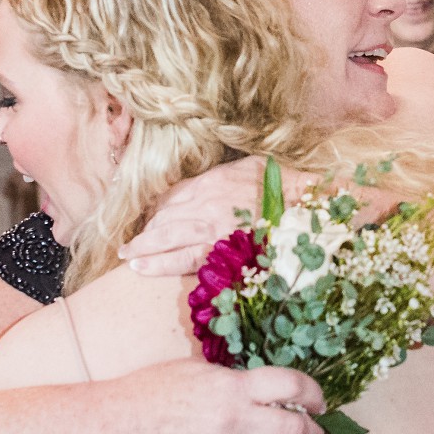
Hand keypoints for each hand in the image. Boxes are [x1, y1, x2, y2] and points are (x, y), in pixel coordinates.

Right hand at [106, 358, 324, 433]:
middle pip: (293, 429)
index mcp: (234, 386)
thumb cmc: (156, 387)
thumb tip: (262, 389)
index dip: (313, 393)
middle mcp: (235, 419)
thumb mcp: (200, 369)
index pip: (291, 385)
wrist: (123, 421)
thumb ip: (234, 380)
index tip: (317, 401)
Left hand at [118, 158, 323, 274]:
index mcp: (213, 180)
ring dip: (143, 246)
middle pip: (163, 215)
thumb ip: (226, 173)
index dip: (157, 207)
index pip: (173, 193)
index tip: (148, 216)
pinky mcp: (218, 250)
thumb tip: (210, 180)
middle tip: (128, 241)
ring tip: (127, 254)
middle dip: (145, 229)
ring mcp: (209, 227)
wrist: (305, 205)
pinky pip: (182, 258)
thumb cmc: (283, 185)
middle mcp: (204, 202)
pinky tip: (140, 267)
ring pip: (165, 236)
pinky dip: (158, 263)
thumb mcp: (251, 166)